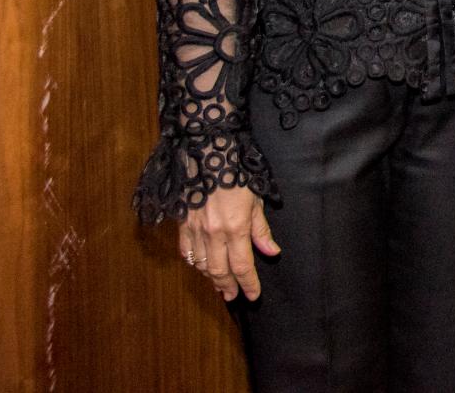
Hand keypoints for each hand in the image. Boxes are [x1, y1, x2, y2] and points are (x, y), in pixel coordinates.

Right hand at [179, 185, 278, 301]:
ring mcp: (196, 231)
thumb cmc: (236, 176)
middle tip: (235, 296)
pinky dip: (195, 264)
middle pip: (220, 270)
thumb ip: (261, 230)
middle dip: (229, 286)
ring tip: (221, 286)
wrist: (207, 157)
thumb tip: (272, 252)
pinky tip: (202, 268)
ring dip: (212, 278)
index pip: (242, 265)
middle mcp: (214, 234)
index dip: (248, 283)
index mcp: (236, 228)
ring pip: (203, 265)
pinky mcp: (182, 225)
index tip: (253, 296)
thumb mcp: (256, 201)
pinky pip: (187, 252)